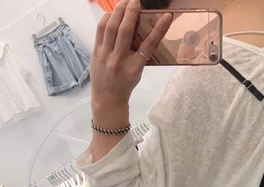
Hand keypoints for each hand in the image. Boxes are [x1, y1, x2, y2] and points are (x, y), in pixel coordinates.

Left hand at [90, 0, 171, 126]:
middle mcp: (119, 60)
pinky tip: (112, 13)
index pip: (149, 45)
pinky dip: (106, 18)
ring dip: (118, 11)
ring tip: (124, 2)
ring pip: (110, 27)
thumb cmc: (125, 85)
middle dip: (131, 11)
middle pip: (125, 30)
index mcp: (134, 67)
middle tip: (136, 0)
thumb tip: (142, 30)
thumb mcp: (137, 72)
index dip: (159, 29)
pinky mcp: (96, 52)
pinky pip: (100, 30)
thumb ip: (140, 53)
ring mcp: (105, 55)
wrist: (107, 98)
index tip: (167, 16)